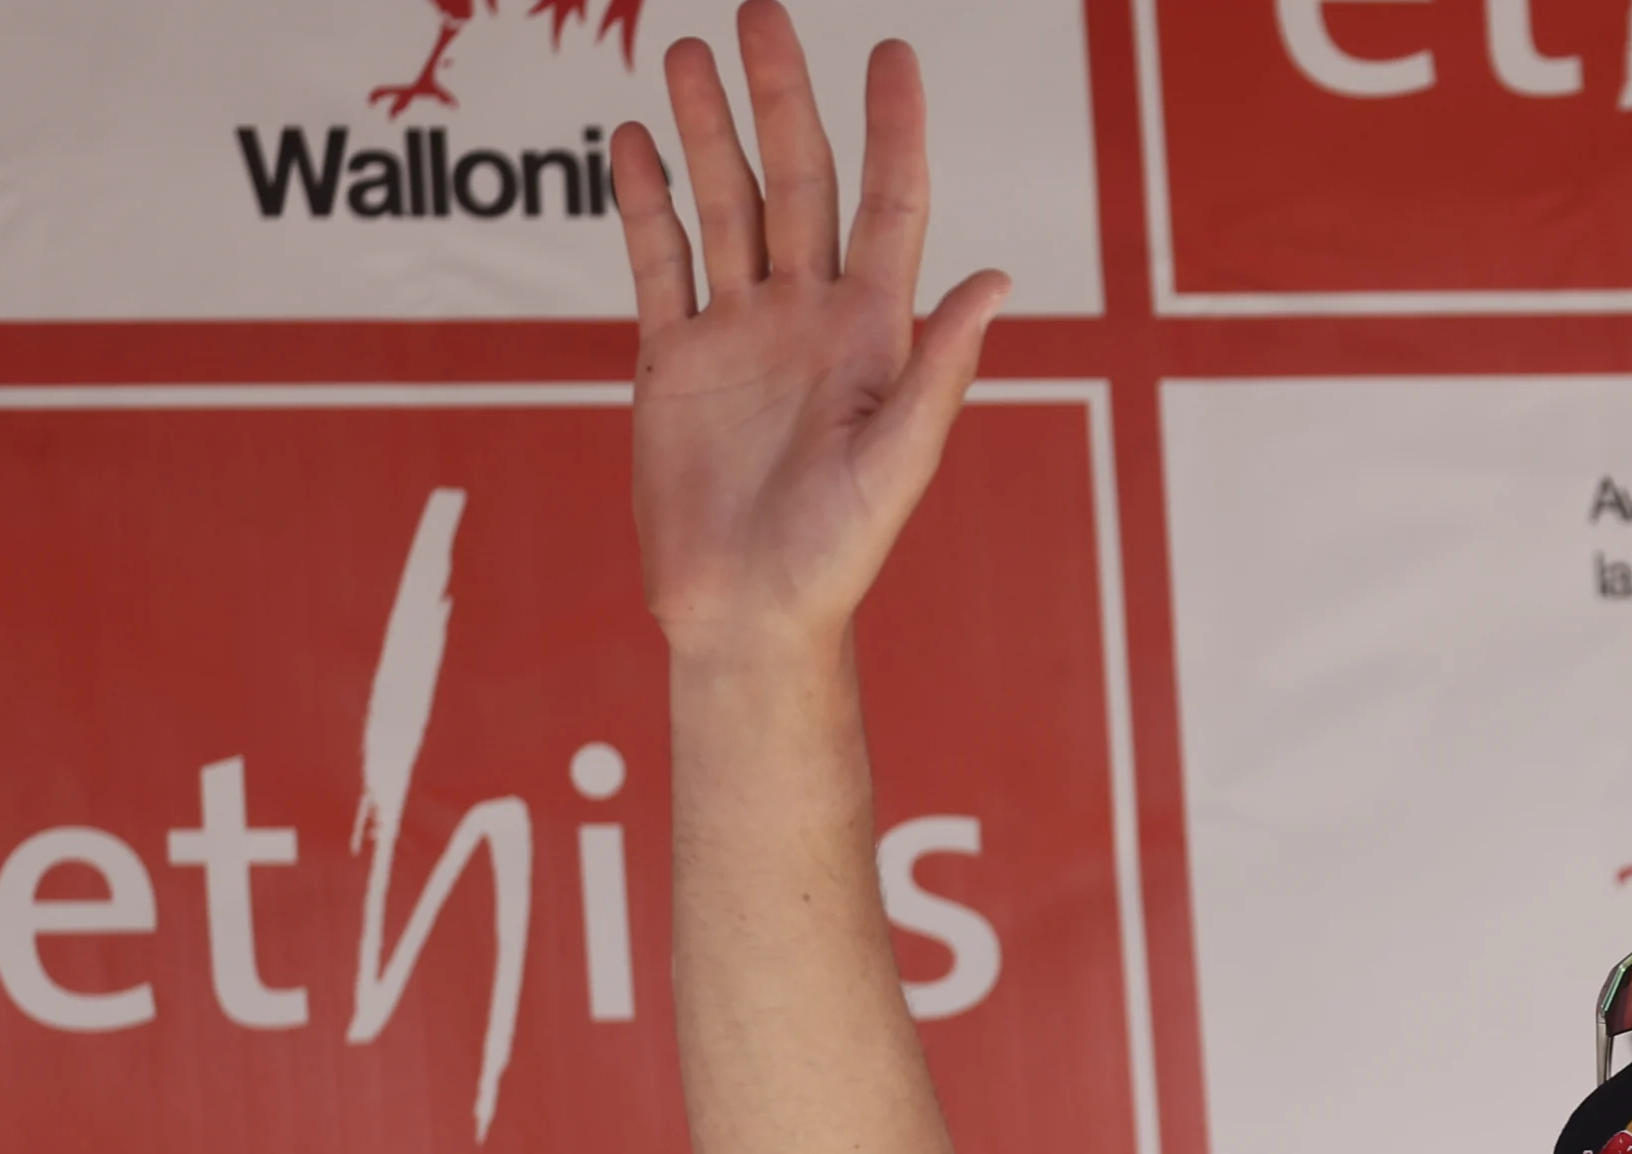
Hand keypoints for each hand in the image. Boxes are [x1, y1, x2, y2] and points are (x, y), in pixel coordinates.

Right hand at [611, 1, 1005, 655]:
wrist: (748, 615)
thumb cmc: (837, 554)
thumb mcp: (898, 463)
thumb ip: (940, 370)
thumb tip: (996, 278)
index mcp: (874, 335)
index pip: (889, 206)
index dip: (892, 129)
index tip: (892, 53)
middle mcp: (809, 317)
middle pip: (797, 181)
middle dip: (780, 96)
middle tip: (759, 11)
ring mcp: (739, 331)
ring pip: (724, 204)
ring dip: (705, 128)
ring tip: (682, 50)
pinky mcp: (673, 358)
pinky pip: (660, 260)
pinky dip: (645, 201)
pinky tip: (634, 141)